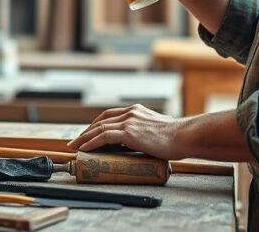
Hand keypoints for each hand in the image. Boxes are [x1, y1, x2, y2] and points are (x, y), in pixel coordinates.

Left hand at [66, 104, 186, 160]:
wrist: (184, 136)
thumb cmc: (176, 137)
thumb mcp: (158, 128)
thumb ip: (148, 131)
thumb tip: (146, 141)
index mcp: (136, 110)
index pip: (110, 115)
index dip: (96, 124)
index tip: (88, 133)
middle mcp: (130, 113)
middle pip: (101, 120)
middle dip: (86, 131)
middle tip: (76, 141)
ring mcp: (129, 121)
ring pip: (99, 128)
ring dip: (84, 138)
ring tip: (74, 146)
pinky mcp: (129, 133)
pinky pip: (103, 136)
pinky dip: (91, 142)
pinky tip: (84, 149)